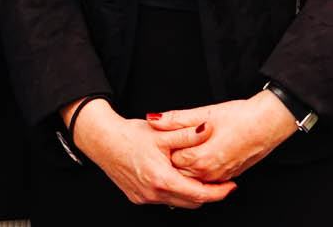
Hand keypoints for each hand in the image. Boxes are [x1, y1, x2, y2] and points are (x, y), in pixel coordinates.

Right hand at [66, 100, 231, 207]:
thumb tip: (208, 129)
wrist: (102, 141)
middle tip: (220, 182)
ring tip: (201, 178)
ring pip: (177, 202)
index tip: (231, 186)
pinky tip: (178, 177)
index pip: (198, 194)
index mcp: (162, 180)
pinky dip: (175, 192)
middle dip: (207, 194)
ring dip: (191, 193)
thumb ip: (187, 134)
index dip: (218, 192)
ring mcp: (145, 198)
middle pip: (190, 202)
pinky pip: (163, 200)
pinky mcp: (138, 197)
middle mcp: (153, 194)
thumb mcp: (162, 133)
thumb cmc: (130, 135)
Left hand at [149, 92, 296, 183]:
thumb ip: (176, 119)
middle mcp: (208, 172)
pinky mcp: (228, 176)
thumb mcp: (204, 112)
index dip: (165, 147)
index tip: (164, 138)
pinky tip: (201, 154)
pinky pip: (206, 179)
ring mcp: (219, 177)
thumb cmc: (240, 117)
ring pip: (192, 178)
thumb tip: (153, 119)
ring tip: (186, 147)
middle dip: (172, 159)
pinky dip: (200, 170)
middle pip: (178, 172)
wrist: (268, 124)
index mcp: (199, 158)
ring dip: (186, 166)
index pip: (170, 159)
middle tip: (171, 143)